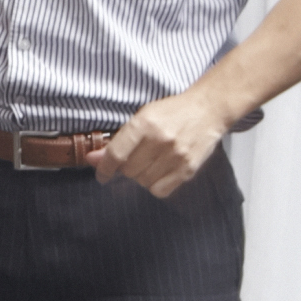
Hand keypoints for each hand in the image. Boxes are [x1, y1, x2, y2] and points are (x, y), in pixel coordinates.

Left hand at [98, 89, 229, 197]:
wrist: (208, 109)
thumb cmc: (171, 112)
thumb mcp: (142, 117)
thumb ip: (117, 140)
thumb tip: (92, 159)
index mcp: (145, 124)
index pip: (116, 154)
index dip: (104, 169)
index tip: (101, 175)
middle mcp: (160, 140)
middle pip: (129, 171)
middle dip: (126, 168)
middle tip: (135, 158)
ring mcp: (176, 156)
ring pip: (143, 182)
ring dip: (141, 176)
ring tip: (150, 162)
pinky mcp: (188, 169)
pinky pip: (160, 191)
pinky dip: (155, 185)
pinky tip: (160, 172)